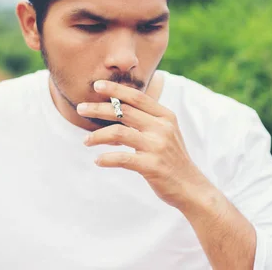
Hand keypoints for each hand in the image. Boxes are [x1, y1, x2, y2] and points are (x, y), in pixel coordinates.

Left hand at [76, 80, 211, 209]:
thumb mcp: (164, 134)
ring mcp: (157, 146)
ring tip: (85, 141)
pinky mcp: (152, 166)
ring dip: (98, 135)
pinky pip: (122, 158)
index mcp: (165, 117)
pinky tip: (98, 161)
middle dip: (99, 108)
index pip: (138, 97)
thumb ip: (143, 121)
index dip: (116, 89)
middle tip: (80, 108)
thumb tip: (111, 114)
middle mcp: (162, 128)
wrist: (190, 186)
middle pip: (125, 112)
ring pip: (119, 132)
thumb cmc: (172, 159)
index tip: (97, 85)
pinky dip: (106, 158)